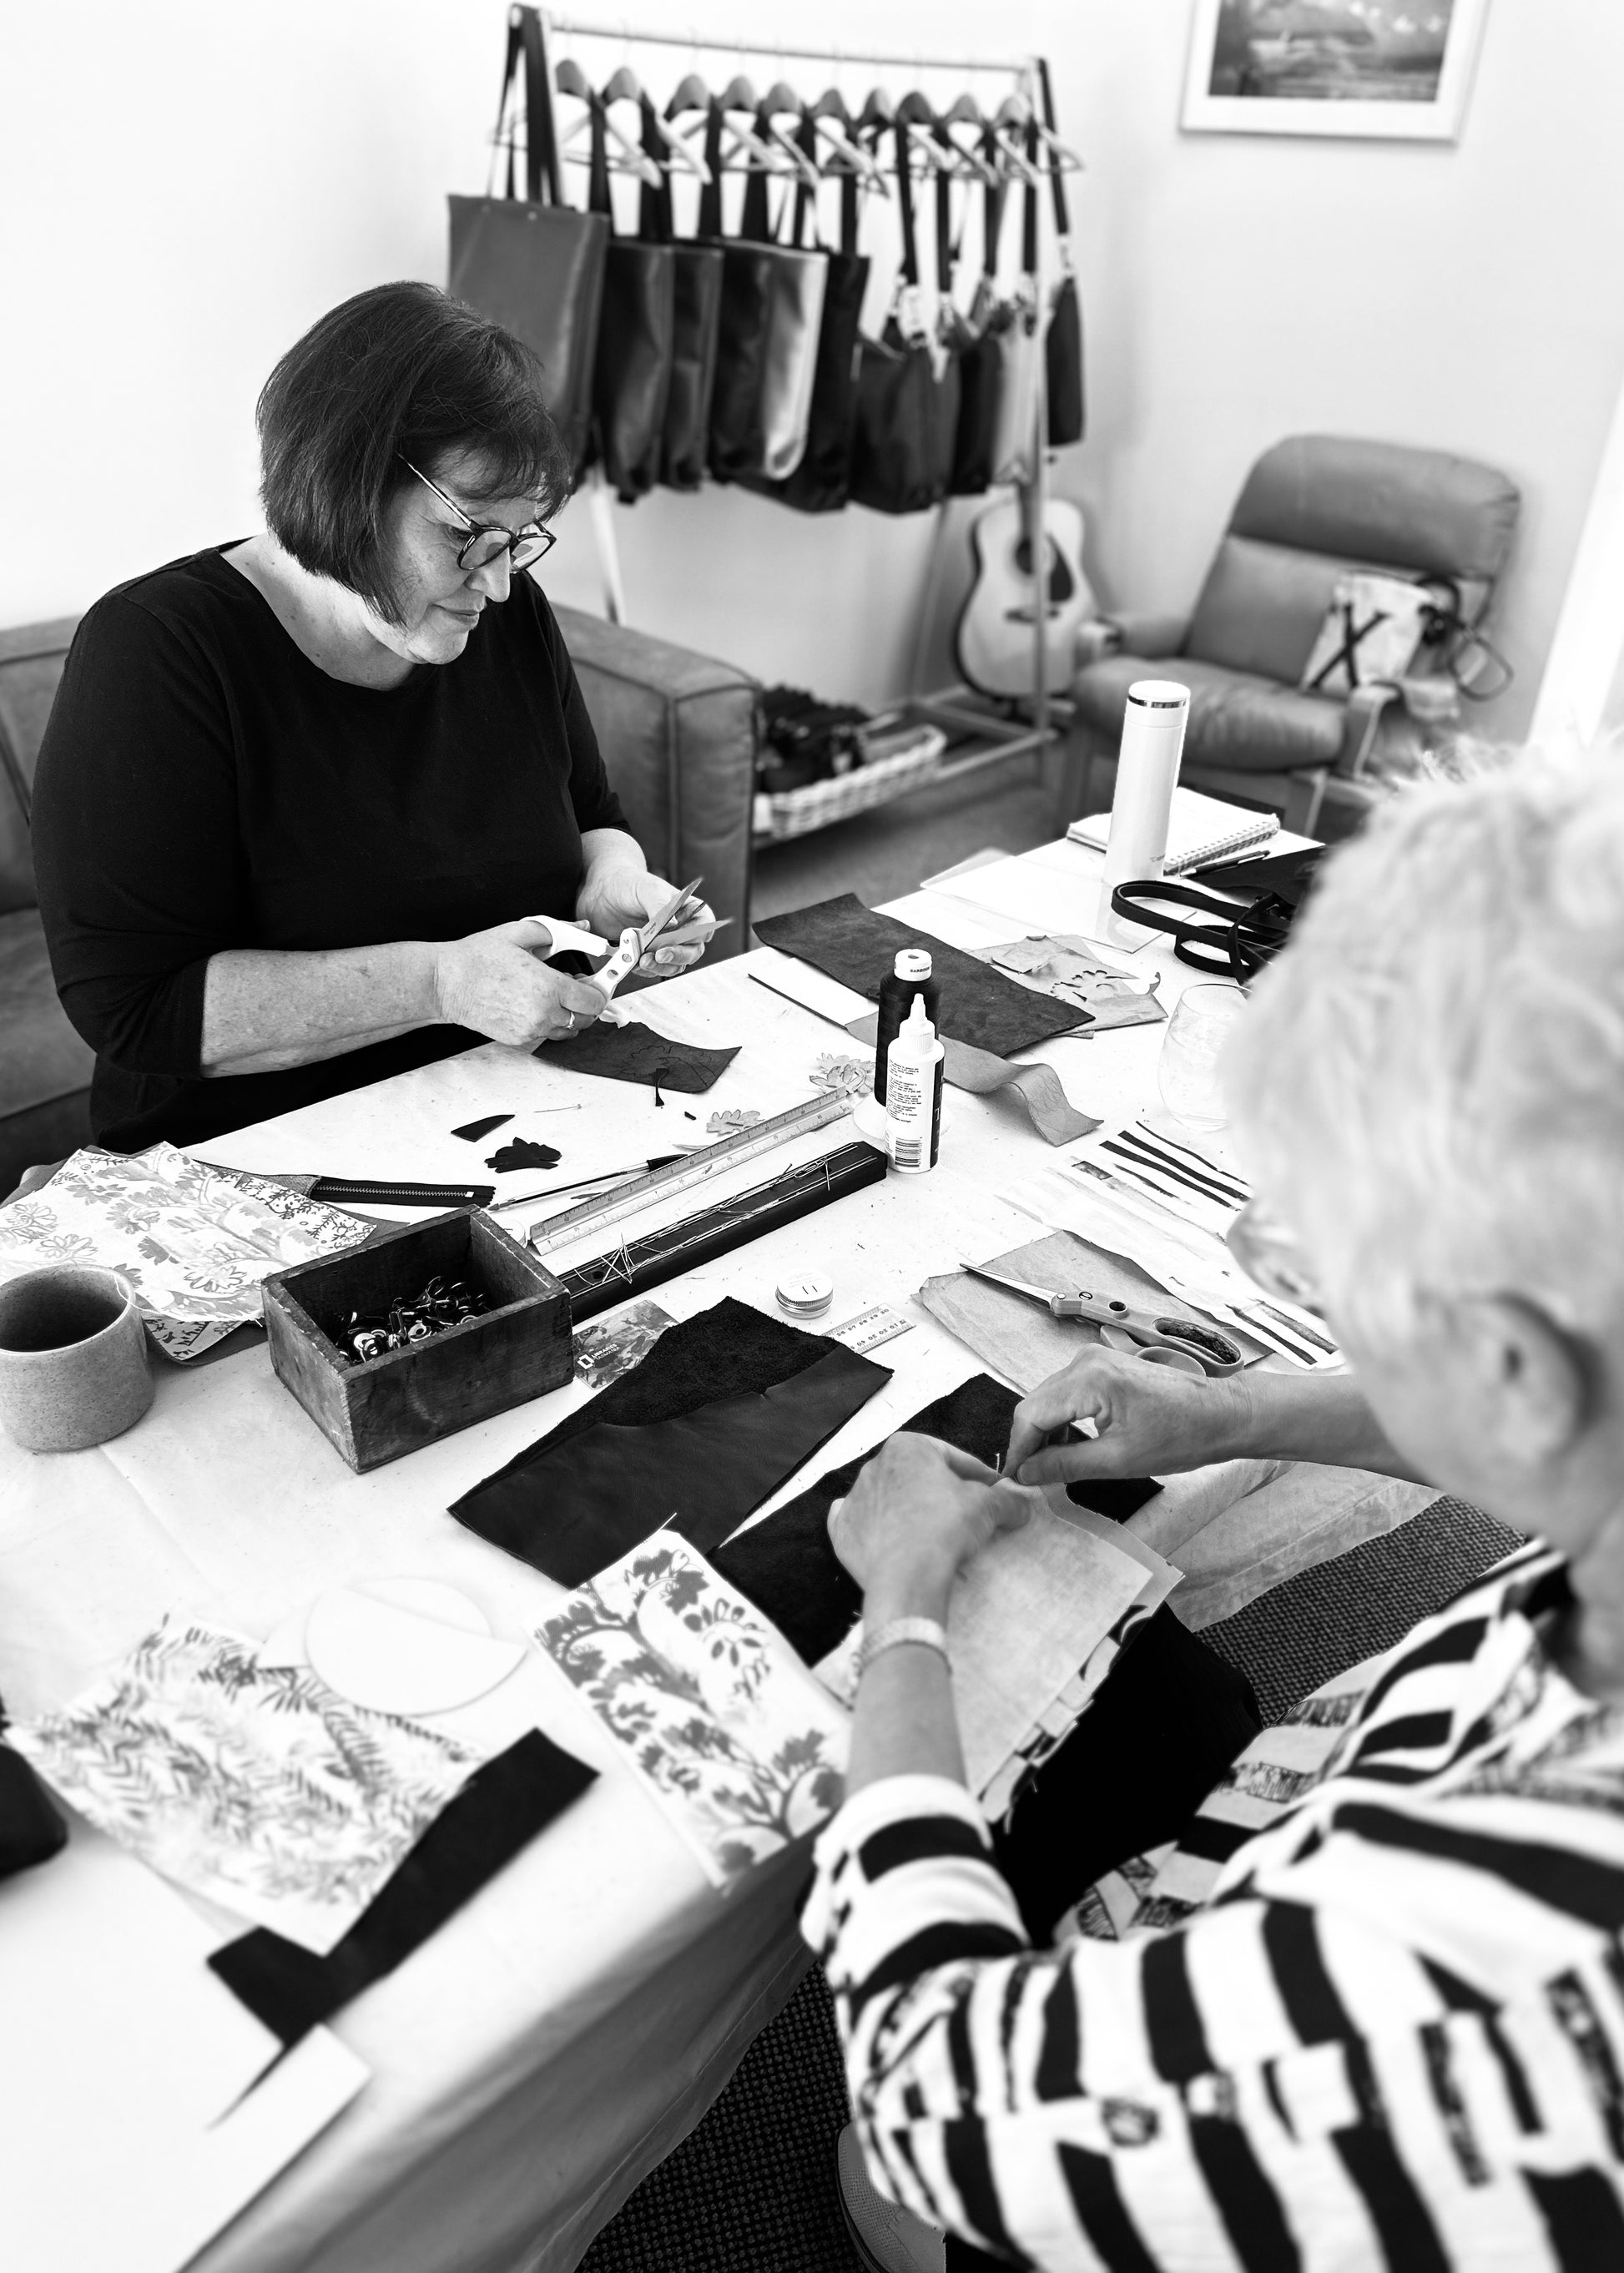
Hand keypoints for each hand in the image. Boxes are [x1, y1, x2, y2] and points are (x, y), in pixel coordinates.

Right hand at [432, 919, 607, 1047]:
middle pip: (586, 1019)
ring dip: (569, 1015)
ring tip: (553, 994)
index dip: (598, 990)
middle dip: (586, 1003)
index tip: (594, 981)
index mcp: (548, 987)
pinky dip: (549, 1023)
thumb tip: (582, 929)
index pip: (594, 1001)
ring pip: (568, 1030)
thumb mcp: (519, 932)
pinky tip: (536, 1003)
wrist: (446, 984)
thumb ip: (557, 931)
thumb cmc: (477, 958)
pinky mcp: (518, 1039)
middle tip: (576, 986)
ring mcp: (530, 1030)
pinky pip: (546, 1035)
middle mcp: (542, 1014)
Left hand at [578, 866, 715, 974]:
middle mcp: (681, 928)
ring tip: (643, 960)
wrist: (603, 894)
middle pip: (693, 950)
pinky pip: (655, 969)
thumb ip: (660, 905)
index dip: (698, 934)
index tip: (681, 938)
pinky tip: (634, 961)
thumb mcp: (647, 889)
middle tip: (660, 954)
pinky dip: (645, 969)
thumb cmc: (629, 884)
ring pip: (675, 965)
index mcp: (687, 908)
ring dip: (661, 966)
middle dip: (677, 955)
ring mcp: (665, 944)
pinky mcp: (649, 955)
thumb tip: (673, 925)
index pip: (705, 924)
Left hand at [828, 1434, 1032, 1616]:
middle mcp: (875, 1465)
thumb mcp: (988, 1508)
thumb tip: (1022, 1504)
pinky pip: (861, 1523)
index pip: (953, 1457)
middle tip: (966, 1515)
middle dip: (942, 1492)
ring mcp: (855, 1498)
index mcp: (908, 1447)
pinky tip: (891, 1537)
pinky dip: (875, 1528)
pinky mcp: (843, 1531)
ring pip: (890, 1499)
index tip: (994, 1490)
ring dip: (911, 1510)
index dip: (979, 1475)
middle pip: (919, 1477)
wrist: (906, 1575)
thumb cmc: (945, 1528)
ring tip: (936, 1534)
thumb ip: (1007, 1500)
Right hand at [1005, 1346, 1249, 1487]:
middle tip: (1032, 1478)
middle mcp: (1086, 1361)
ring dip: (1047, 1432)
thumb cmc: (1183, 1435)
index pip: (1030, 1414)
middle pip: (1036, 1403)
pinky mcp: (1104, 1366)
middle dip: (1030, 1441)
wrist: (1222, 1415)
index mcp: (1089, 1379)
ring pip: (1049, 1399)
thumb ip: (1065, 1465)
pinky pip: (1068, 1392)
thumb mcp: (1119, 1460)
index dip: (1018, 1449)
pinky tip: (1074, 1445)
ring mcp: (1095, 1359)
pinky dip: (1064, 1419)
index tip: (1014, 1478)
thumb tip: (1027, 1474)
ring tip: (1055, 1466)